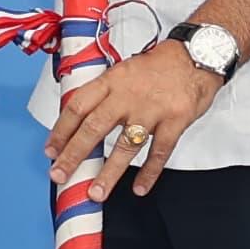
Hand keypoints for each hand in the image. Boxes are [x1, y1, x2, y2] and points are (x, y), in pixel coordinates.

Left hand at [49, 41, 221, 193]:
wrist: (199, 55)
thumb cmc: (160, 66)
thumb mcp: (125, 70)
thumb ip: (105, 93)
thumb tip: (81, 119)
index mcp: (112, 80)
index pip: (78, 106)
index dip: (61, 130)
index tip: (51, 151)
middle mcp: (128, 95)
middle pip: (94, 127)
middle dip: (74, 155)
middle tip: (60, 175)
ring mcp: (152, 109)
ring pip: (125, 145)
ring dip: (109, 172)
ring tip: (96, 193)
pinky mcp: (175, 121)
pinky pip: (159, 152)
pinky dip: (150, 172)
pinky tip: (139, 188)